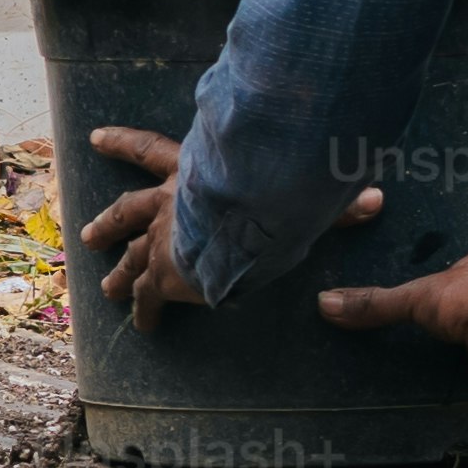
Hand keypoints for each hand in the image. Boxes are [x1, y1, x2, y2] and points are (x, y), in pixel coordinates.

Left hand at [81, 124, 389, 333]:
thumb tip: (379, 197)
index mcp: (187, 173)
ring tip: (105, 289)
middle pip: (128, 211)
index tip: (95, 139)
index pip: (149, 151)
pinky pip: (149, 299)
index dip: (122, 143)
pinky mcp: (165, 275)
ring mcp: (162, 240)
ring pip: (132, 257)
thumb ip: (330, 197)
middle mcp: (167, 204)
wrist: (239, 221)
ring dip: (119, 273)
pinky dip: (145, 314)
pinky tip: (143, 328)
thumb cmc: (266, 195)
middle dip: (109, 224)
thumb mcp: (288, 189)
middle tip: (88, 236)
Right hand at [319, 249, 467, 393]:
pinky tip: (449, 392)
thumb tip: (325, 303)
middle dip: (441, 328)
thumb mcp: (417, 296)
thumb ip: (377, 303)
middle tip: (403, 345)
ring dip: (455, 357)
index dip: (426, 296)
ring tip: (418, 374)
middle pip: (459, 314)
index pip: (445, 282)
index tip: (404, 310)